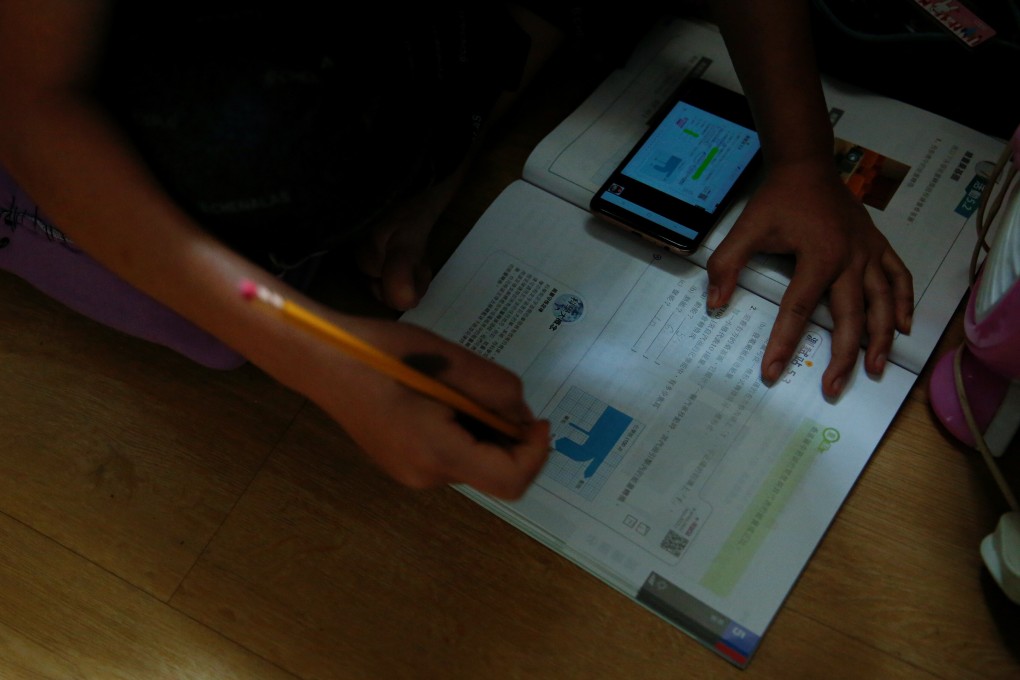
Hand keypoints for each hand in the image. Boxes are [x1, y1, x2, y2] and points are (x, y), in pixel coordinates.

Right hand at [297, 314, 550, 498]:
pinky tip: (442, 398)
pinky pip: (449, 456)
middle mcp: (425, 475)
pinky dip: (463, 433)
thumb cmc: (380, 353)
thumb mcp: (449, 360)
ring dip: (484, 431)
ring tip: (460, 388)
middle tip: (495, 393)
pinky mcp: (401, 463)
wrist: (320, 360)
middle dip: (509, 437)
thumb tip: (522, 417)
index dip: (536, 454)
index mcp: (437, 454)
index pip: (510, 480)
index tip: (539, 420)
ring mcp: (410, 474)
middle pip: (492, 472)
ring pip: (472, 462)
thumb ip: (496, 389)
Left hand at [706, 159, 913, 398]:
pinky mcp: (878, 246)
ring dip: (880, 339)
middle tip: (833, 389)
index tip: (771, 373)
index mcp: (817, 256)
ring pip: (883, 303)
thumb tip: (714, 303)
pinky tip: (901, 329)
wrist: (807, 165)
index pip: (798, 310)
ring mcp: (869, 252)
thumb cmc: (777, 199)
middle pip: (850, 317)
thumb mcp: (745, 228)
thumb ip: (726, 265)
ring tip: (875, 370)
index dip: (783, 344)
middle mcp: (850, 258)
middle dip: (842, 357)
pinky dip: (903, 304)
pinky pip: (899, 278)